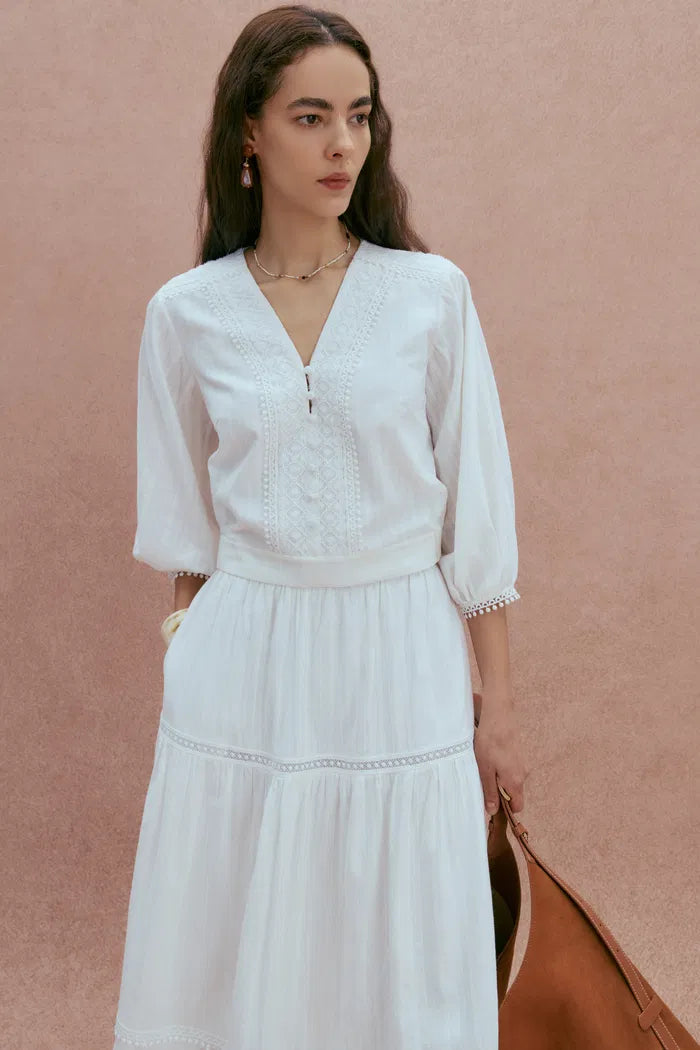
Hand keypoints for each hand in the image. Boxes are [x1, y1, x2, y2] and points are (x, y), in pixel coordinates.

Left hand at [473, 689, 528, 814]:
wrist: (499, 716)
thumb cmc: (490, 742)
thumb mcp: (484, 770)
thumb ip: (489, 792)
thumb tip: (493, 811)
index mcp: (516, 781)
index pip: (517, 806)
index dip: (505, 808)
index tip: (492, 803)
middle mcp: (523, 774)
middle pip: (514, 792)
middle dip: (500, 791)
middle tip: (484, 779)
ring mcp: (522, 762)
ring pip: (511, 779)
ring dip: (499, 777)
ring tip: (486, 764)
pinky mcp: (519, 753)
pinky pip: (511, 767)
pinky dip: (502, 767)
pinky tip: (491, 755)